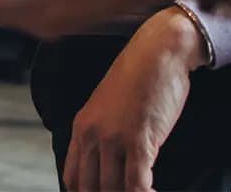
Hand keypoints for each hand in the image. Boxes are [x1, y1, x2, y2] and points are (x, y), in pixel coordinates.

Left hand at [63, 9, 203, 191]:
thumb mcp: (108, 106)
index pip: (72, 177)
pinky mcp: (138, 141)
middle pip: (90, 188)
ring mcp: (113, 139)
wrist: (157, 52)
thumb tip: (109, 163)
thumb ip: (102, 133)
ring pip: (113, 190)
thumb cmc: (139, 78)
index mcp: (81, 127)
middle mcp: (92, 135)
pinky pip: (137, 185)